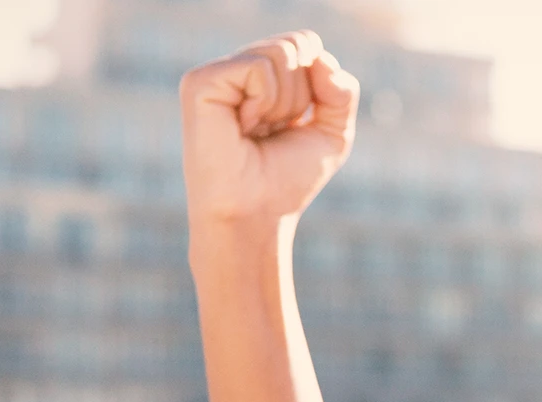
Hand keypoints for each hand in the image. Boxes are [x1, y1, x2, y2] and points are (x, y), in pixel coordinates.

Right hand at [180, 30, 359, 226]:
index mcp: (260, 78)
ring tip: (256, 132)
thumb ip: (341, 90)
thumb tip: (319, 57)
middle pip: (298, 46)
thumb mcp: (332, 133)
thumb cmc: (286, 181)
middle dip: (302, 96)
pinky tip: (242, 127)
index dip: (318, 85)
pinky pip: (258, 68)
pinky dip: (264, 103)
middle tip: (273, 131)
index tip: (294, 125)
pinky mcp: (200, 83)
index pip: (307, 44)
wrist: (256, 216)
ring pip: (281, 53)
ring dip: (284, 103)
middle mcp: (236, 71)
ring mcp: (216, 75)